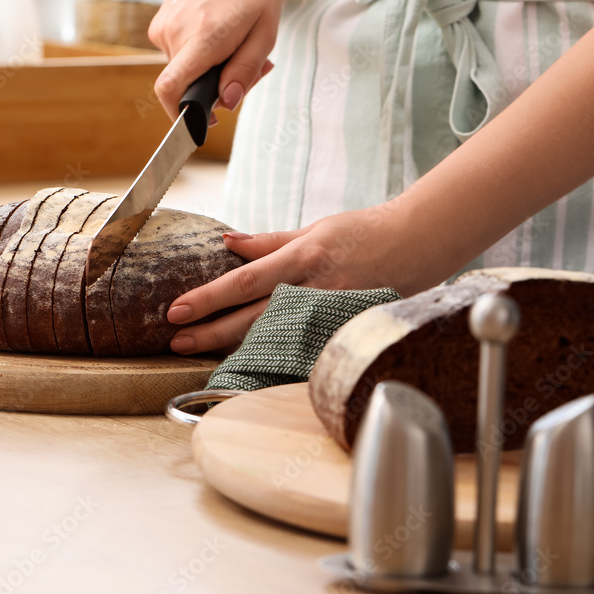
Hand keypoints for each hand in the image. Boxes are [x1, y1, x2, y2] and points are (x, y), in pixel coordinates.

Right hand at [147, 0, 282, 120]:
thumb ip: (245, 70)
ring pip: (184, 69)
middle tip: (249, 70)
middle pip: (187, 84)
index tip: (201, 124)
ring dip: (211, 69)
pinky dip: (199, 54)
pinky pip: (179, 54)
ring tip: (237, 44)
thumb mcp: (265, 32)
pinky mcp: (160, 23)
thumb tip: (228, 101)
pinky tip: (218, 33)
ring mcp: (163, 27)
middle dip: (217, 87)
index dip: (182, 116)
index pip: (171, 89)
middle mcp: (175, 34)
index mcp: (202, 38)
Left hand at [166, 204, 415, 353]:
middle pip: (252, 317)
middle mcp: (315, 289)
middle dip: (209, 331)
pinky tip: (250, 364)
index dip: (207, 299)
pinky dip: (277, 356)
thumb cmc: (364, 232)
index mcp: (303, 258)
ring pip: (275, 337)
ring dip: (235, 347)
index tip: (175, 311)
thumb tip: (227, 243)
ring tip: (200, 354)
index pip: (243, 282)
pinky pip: (304, 348)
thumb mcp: (313, 229)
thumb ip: (268, 242)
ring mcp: (331, 314)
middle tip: (175, 340)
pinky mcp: (345, 330)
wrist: (418, 243)